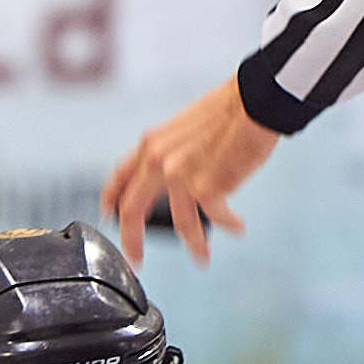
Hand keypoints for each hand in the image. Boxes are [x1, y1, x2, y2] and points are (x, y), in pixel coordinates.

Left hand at [102, 76, 279, 266]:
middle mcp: (158, 161)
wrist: (254, 104)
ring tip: (202, 257)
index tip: (109, 215)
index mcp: (151, 144)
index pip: (120, 176)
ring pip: (180, 224)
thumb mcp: (184, 129)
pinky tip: (237, 227)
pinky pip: (216, 219)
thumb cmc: (229, 112)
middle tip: (137, 259)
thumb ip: (172, 154)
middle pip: (132, 210)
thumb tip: (176, 179)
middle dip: (132, 240)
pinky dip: (229, 224)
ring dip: (195, 245)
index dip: (111, 199)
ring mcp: (179, 176)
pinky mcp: (206, 189)